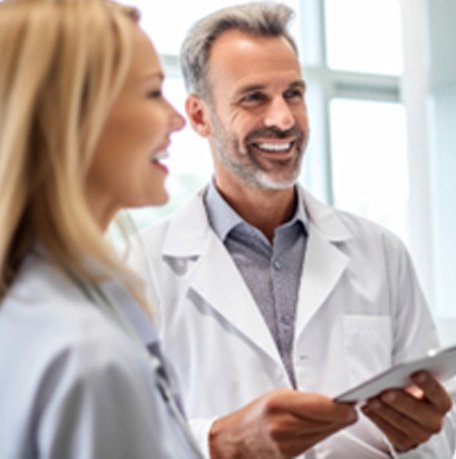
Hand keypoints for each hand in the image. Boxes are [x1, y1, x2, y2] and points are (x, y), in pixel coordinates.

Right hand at [208, 388, 356, 458]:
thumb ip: (304, 399)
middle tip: (350, 408)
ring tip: (339, 416)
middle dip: (342, 416)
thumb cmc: (255, 413)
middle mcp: (283, 425)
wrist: (235, 440)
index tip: (351, 404)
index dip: (342, 407)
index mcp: (279, 403)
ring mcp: (287, 445)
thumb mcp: (277, 396)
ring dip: (334, 426)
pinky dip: (322, 435)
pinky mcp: (290, 457)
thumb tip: (333, 401)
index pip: (323, 407)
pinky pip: (315, 444)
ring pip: (324, 435)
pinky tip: (323, 428)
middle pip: (328, 422)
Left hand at [361, 371, 452, 451]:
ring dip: (383, 410)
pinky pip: (389, 431)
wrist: (409, 414)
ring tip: (370, 399)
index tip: (415, 373)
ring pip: (400, 421)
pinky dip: (376, 419)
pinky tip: (366, 409)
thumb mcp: (414, 383)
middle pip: (417, 410)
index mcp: (440, 402)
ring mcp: (420, 434)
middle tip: (384, 392)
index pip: (436, 393)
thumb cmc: (410, 392)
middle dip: (399, 400)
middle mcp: (434, 421)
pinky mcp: (405, 442)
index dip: (427, 384)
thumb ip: (408, 377)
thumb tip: (395, 373)